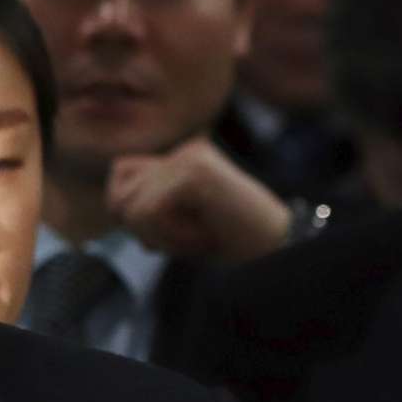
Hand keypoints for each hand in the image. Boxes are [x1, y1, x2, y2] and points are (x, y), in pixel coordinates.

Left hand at [106, 137, 293, 263]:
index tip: (171, 239)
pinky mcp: (193, 175)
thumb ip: (155, 209)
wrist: (284, 251)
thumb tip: (117, 208)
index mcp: (188, 157)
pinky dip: (169, 238)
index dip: (135, 215)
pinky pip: (147, 213)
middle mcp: (188, 150)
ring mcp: (190, 159)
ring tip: (194, 240)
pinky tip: (202, 239)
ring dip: (156, 235)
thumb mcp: (189, 224)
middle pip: (119, 185)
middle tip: (181, 241)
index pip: (124, 174)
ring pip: (129, 203)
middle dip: (139, 226)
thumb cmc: (241, 246)